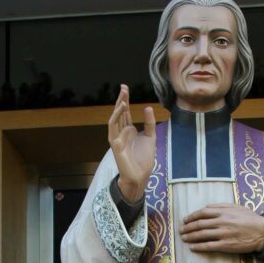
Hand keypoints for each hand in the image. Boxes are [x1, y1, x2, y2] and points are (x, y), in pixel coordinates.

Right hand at [108, 84, 155, 201]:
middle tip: (124, 87)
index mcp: (129, 130)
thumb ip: (149, 123)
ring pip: (115, 118)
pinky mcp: (115, 144)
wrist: (140, 175)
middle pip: (120, 113)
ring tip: (123, 95)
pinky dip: (116, 117)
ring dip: (118, 106)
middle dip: (121, 99)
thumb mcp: (151, 137)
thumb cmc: (144, 159)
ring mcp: (117, 138)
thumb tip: (148, 107)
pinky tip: (122, 108)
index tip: (126, 88)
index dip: (125, 100)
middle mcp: (122, 132)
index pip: (126, 112)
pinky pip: (113, 128)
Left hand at [180, 203, 263, 254]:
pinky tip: (192, 247)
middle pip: (199, 224)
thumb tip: (207, 207)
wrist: (262, 232)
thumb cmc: (250, 219)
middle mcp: (221, 222)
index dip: (191, 216)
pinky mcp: (226, 245)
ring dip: (191, 237)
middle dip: (188, 227)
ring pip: (202, 235)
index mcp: (223, 212)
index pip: (202, 213)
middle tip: (181, 230)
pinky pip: (209, 246)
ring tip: (184, 238)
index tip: (185, 220)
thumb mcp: (236, 207)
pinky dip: (199, 247)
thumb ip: (221, 206)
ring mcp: (223, 234)